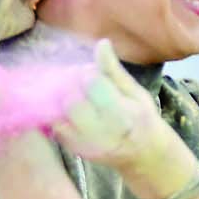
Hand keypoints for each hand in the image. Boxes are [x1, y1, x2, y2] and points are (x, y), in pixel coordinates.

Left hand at [51, 40, 168, 173]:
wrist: (143, 154)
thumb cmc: (142, 118)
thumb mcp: (135, 92)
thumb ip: (113, 70)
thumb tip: (101, 43)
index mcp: (121, 114)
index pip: (91, 84)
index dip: (87, 73)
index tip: (91, 73)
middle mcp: (102, 132)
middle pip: (71, 101)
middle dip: (72, 87)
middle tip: (79, 85)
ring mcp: (86, 144)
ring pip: (59, 115)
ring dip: (62, 101)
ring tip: (74, 97)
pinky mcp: (74, 150)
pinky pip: (55, 128)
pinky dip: (59, 115)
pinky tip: (70, 111)